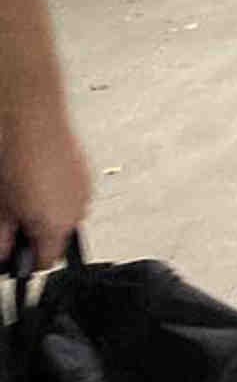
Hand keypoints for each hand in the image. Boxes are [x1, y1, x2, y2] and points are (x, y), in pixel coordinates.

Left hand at [0, 106, 89, 270]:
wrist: (30, 119)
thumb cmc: (16, 157)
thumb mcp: (1, 208)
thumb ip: (3, 238)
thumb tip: (5, 253)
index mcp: (58, 226)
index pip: (46, 262)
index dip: (26, 263)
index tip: (12, 256)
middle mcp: (78, 211)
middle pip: (58, 238)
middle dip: (36, 235)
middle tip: (11, 223)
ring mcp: (84, 190)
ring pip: (64, 215)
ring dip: (46, 214)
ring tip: (20, 197)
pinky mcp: (83, 172)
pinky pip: (69, 194)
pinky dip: (54, 194)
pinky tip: (35, 181)